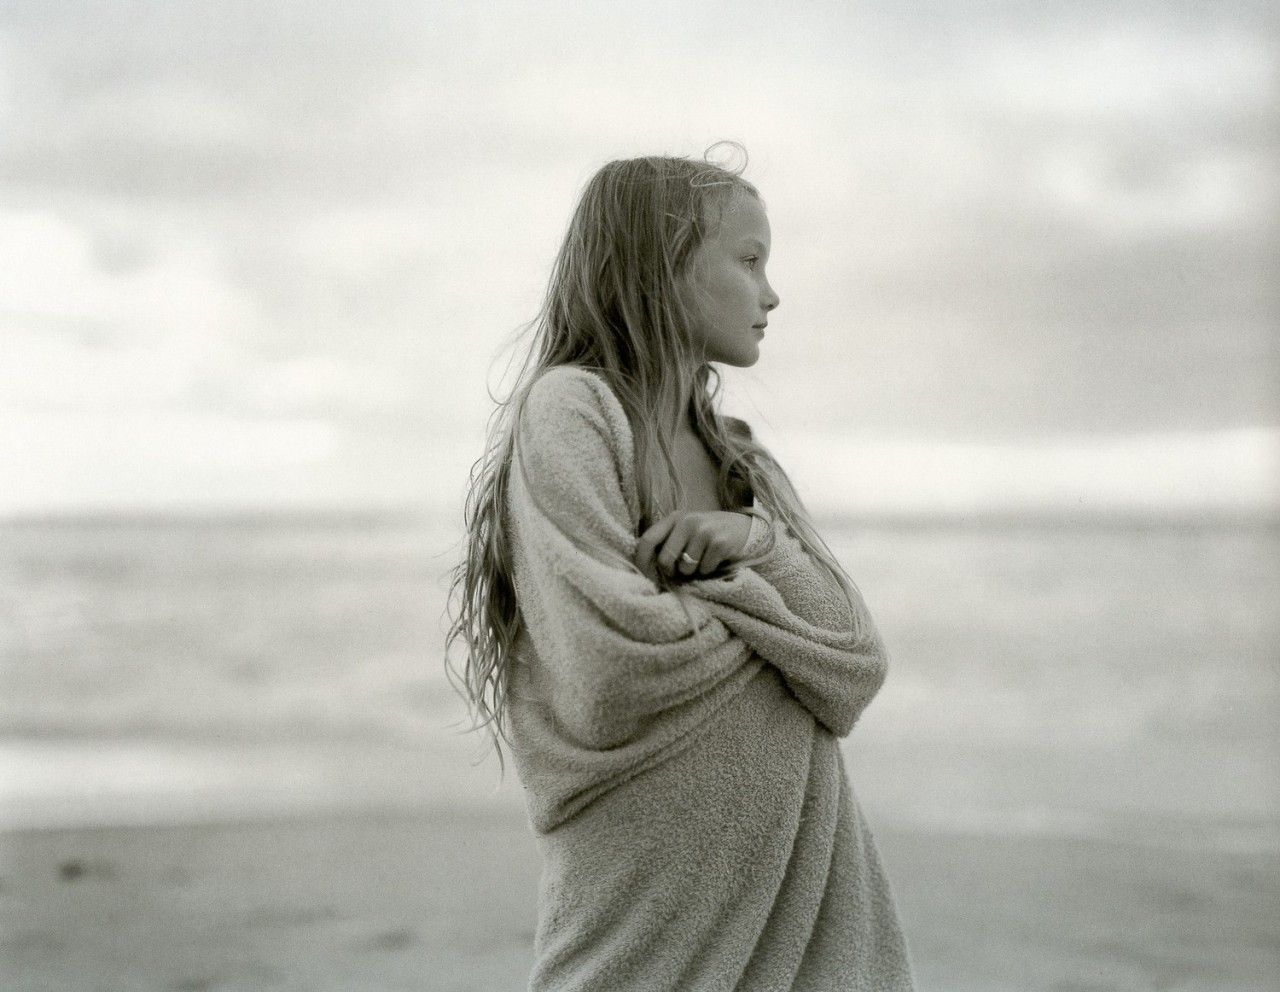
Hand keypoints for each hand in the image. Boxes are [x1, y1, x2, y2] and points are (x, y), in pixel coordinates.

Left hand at [635, 511, 751, 583]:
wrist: (745, 528)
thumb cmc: (709, 535)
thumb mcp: (686, 531)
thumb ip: (668, 543)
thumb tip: (647, 569)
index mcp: (674, 518)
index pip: (647, 539)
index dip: (642, 561)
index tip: (644, 576)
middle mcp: (688, 521)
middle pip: (665, 559)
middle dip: (672, 572)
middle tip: (682, 571)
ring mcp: (704, 530)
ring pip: (686, 569)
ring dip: (694, 572)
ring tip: (703, 560)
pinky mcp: (719, 542)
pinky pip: (704, 570)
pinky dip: (709, 570)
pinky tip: (716, 559)